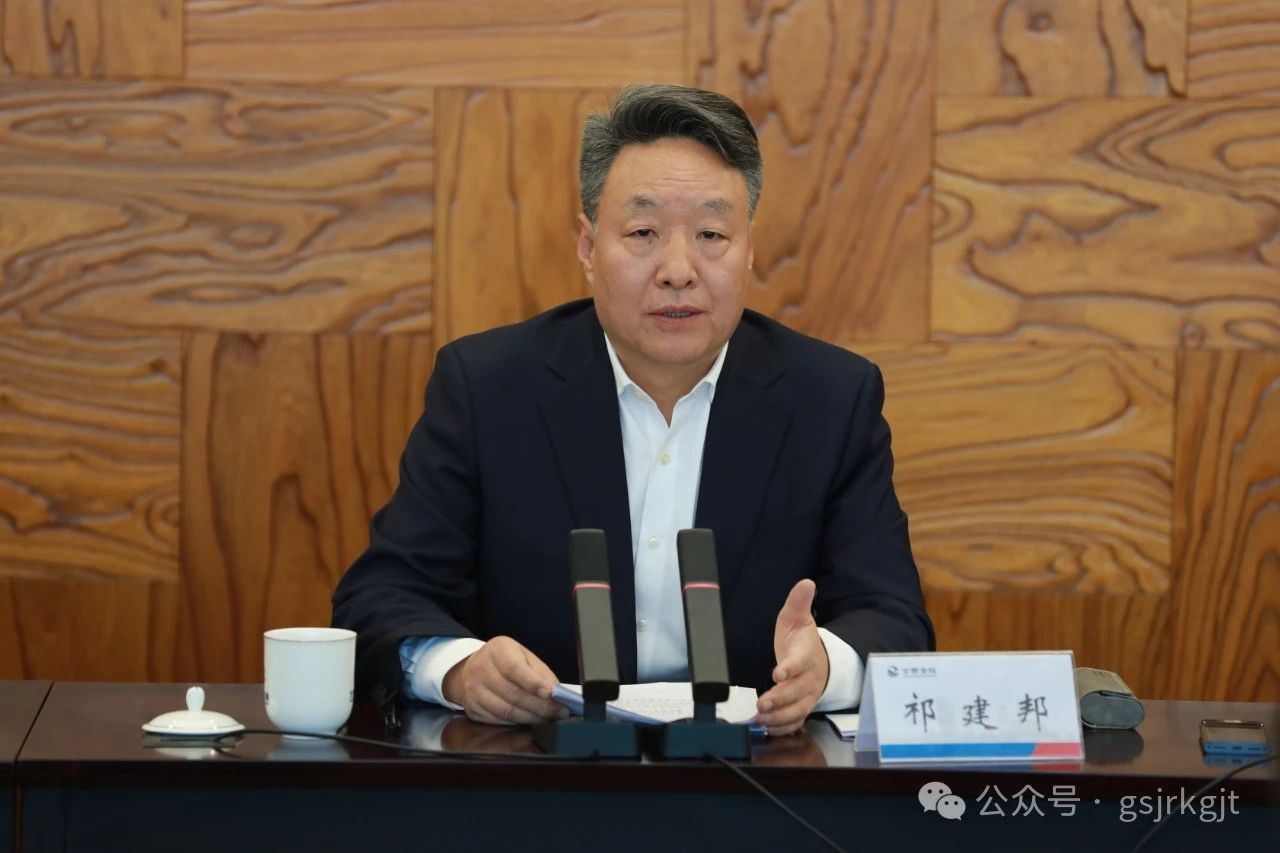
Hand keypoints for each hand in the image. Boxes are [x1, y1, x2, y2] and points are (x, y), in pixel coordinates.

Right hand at [441, 635, 568, 725]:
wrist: (473, 669)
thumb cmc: (505, 661)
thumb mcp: (524, 657)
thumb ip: (541, 674)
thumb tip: (557, 694)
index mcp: (497, 650)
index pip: (515, 669)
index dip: (533, 683)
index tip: (551, 694)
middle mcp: (481, 669)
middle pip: (513, 694)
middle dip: (541, 706)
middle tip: (560, 711)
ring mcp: (474, 690)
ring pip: (508, 711)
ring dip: (532, 717)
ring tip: (549, 717)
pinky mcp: (473, 709)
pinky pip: (500, 720)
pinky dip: (519, 722)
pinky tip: (531, 719)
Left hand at [756, 579, 828, 735]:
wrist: (819, 661)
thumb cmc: (802, 641)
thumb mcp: (797, 619)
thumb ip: (798, 602)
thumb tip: (806, 583)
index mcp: (806, 655)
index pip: (800, 662)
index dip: (790, 668)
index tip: (778, 673)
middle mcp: (809, 678)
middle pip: (797, 691)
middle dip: (779, 699)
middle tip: (762, 704)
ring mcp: (807, 695)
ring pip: (797, 710)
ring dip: (779, 716)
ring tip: (762, 718)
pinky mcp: (803, 708)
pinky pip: (796, 721)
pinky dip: (783, 727)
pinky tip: (768, 727)